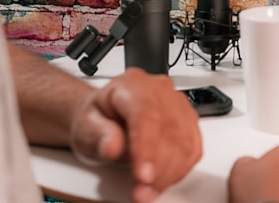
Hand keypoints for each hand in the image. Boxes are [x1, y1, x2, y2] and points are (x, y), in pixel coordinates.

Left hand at [69, 68, 201, 202]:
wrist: (105, 118)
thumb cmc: (97, 119)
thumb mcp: (85, 126)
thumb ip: (96, 134)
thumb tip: (111, 146)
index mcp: (133, 85)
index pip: (146, 114)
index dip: (147, 147)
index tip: (142, 176)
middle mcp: (160, 91)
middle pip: (170, 129)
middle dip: (158, 169)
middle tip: (141, 193)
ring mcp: (178, 105)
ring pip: (185, 141)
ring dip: (168, 174)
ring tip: (147, 192)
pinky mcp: (189, 123)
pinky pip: (193, 149)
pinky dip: (178, 172)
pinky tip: (161, 181)